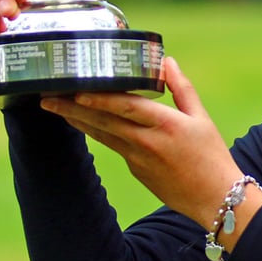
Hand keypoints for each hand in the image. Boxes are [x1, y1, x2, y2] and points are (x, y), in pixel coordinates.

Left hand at [39, 57, 261, 245]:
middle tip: (46, 97)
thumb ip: (181, 88)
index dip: (101, 100)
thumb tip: (165, 61)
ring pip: (101, 134)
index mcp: (166, 125)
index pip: (127, 108)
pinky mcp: (134, 169)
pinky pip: (111, 145)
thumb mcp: (201, 118)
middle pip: (103, 122)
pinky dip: (94, 131)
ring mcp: (137, 158)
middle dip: (72, 109)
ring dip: (76, 120)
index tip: (77, 92)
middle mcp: (147, 142)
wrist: (215, 199)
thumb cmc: (211, 156)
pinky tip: (78, 121)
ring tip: (53, 106)